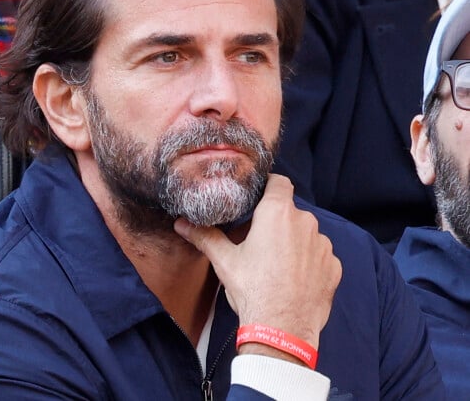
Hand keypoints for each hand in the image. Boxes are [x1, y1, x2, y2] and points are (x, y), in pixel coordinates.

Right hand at [174, 174, 340, 352]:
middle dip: (276, 221)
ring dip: (294, 241)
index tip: (258, 197)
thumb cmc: (252, 290)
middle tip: (259, 240)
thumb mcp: (224, 260)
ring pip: (305, 233)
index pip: (279, 182)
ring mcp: (322, 244)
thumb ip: (204, 236)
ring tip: (277, 263)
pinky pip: (320, 255)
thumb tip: (180, 223)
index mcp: (277, 212)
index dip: (269, 186)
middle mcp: (305, 222)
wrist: (281, 331)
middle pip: (290, 210)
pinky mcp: (333, 266)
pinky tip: (294, 278)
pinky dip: (309, 262)